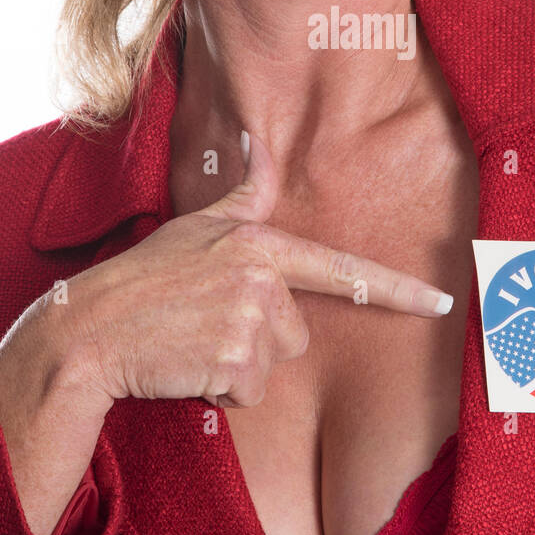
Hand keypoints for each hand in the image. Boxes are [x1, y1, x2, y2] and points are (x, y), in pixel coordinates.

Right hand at [56, 129, 453, 410]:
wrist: (90, 330)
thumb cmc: (144, 278)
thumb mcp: (196, 224)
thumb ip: (244, 193)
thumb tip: (259, 143)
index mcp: (260, 242)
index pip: (341, 268)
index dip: (398, 291)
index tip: (444, 304)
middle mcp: (262, 277)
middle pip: (298, 331)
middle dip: (258, 338)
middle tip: (206, 323)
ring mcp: (248, 319)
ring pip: (274, 364)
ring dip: (237, 365)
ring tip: (194, 342)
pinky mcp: (233, 361)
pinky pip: (249, 391)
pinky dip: (221, 389)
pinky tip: (188, 366)